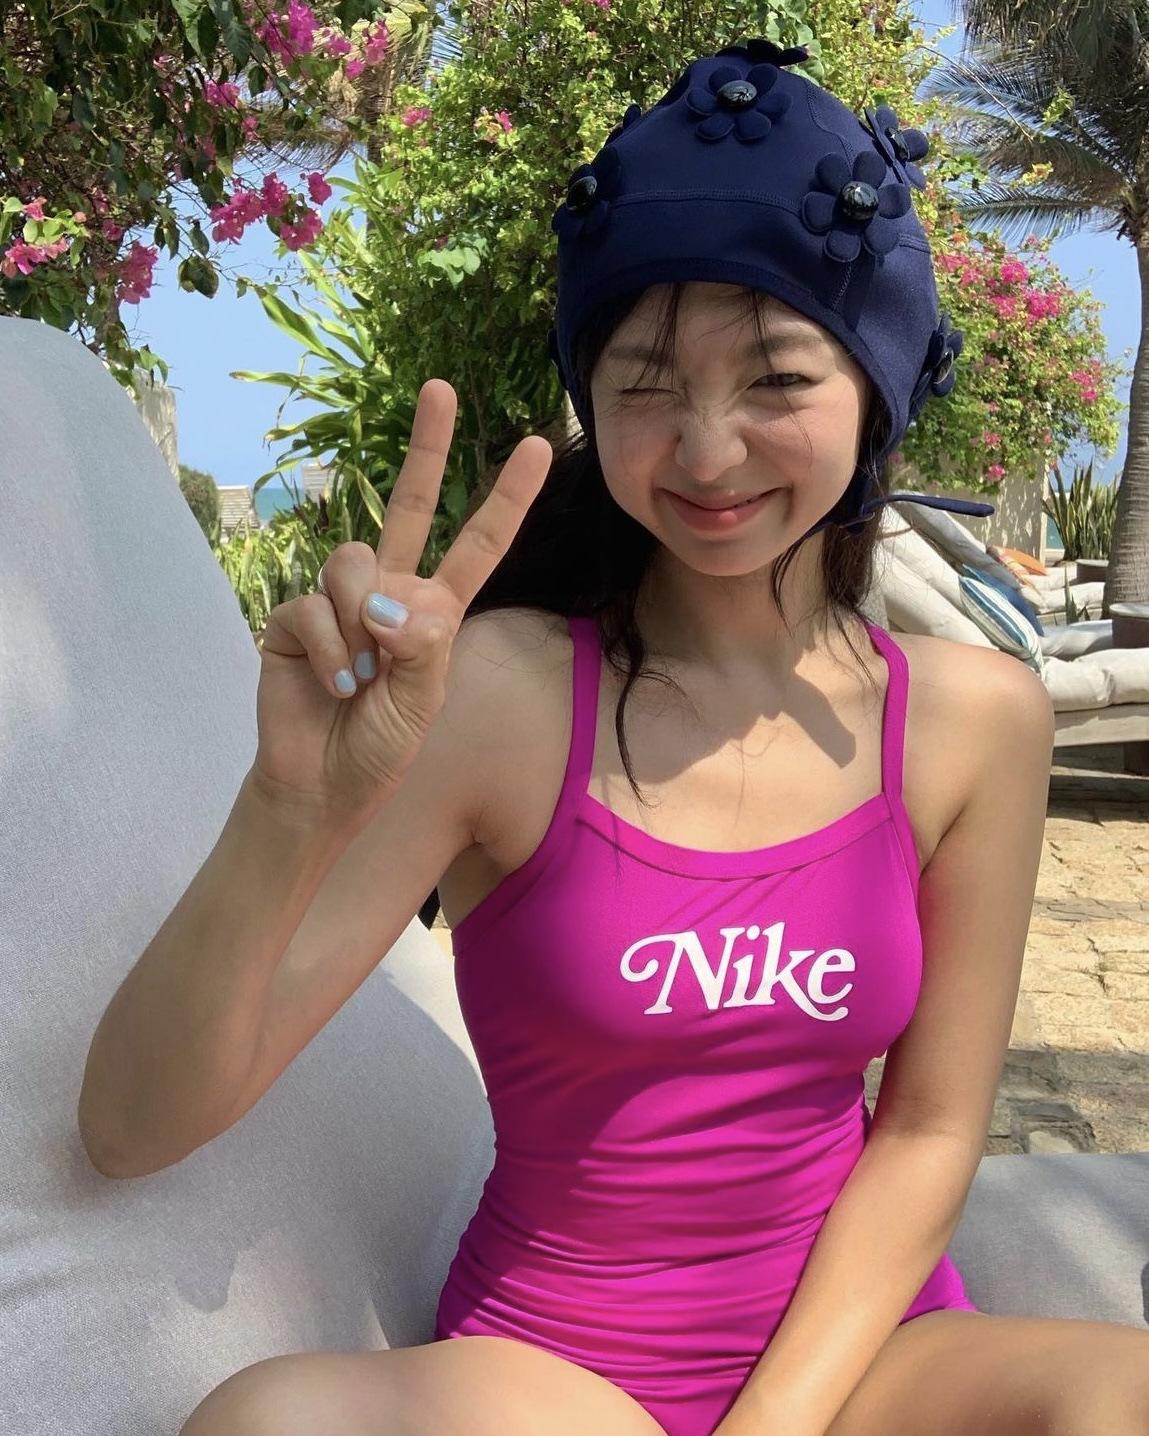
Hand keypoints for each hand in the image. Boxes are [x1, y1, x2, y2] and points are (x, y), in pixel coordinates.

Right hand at [250, 377, 551, 823]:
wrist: (322, 784)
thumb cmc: (381, 746)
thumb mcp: (424, 699)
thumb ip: (420, 645)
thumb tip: (386, 601)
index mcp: (435, 609)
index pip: (475, 545)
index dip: (506, 499)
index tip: (537, 447)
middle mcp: (388, 590)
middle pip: (406, 505)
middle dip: (427, 447)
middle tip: (441, 388)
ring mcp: (339, 599)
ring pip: (353, 561)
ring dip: (362, 622)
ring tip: (361, 677)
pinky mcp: (294, 614)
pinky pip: (315, 606)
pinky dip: (332, 651)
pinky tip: (334, 686)